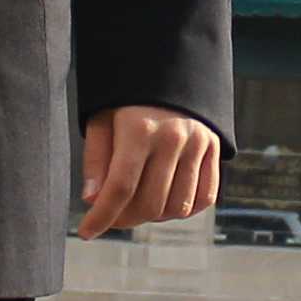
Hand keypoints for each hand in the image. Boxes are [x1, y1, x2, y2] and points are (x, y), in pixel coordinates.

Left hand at [76, 103, 221, 238]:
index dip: (101, 216)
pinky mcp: (215, 148)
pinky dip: (183, 211)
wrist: (170, 68)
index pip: (120, 187)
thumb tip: (92, 199)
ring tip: (136, 206)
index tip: (85, 233)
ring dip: (152, 218)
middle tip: (110, 216)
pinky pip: (204, 198)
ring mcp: (198, 144)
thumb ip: (97, 160)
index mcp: (140, 129)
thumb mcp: (102, 119)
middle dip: (124, 220)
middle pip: (149, 203)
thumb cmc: (127, 99)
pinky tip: (164, 202)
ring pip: (177, 207)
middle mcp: (173, 138)